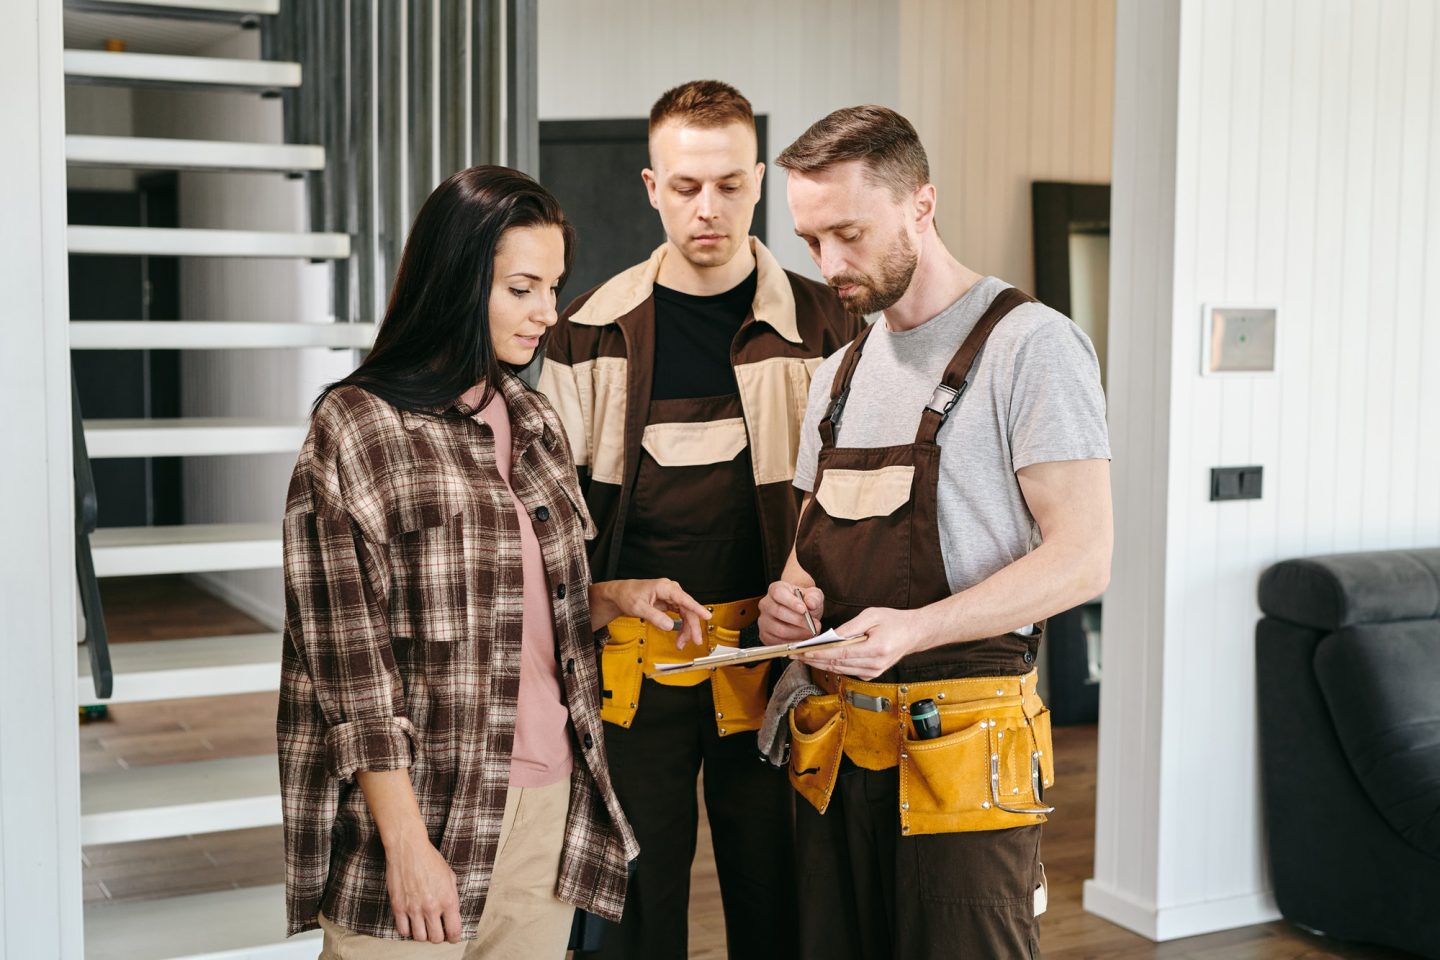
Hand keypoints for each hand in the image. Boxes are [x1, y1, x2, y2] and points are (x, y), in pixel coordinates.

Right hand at [383, 824, 461, 941]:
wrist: (408, 848)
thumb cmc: (430, 859)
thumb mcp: (450, 876)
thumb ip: (451, 897)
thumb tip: (452, 914)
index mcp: (448, 899)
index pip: (454, 930)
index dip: (454, 937)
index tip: (452, 936)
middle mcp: (431, 907)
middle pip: (436, 938)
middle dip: (438, 936)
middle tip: (437, 930)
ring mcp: (413, 908)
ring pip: (419, 937)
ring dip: (423, 934)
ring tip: (423, 926)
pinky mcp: (398, 906)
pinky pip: (403, 930)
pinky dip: (407, 930)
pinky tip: (411, 923)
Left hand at [592, 578, 711, 648]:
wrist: (620, 594)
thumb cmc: (628, 595)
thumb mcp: (639, 608)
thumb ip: (655, 617)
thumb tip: (670, 626)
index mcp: (665, 587)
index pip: (685, 599)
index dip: (697, 608)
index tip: (707, 616)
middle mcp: (671, 591)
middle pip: (688, 610)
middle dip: (691, 627)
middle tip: (695, 641)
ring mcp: (671, 597)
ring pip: (686, 614)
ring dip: (686, 630)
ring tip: (681, 643)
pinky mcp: (669, 603)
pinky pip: (680, 616)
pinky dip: (681, 627)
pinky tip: (679, 636)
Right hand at [758, 581, 824, 645]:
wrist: (800, 611)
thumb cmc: (804, 602)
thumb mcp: (813, 595)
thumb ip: (814, 597)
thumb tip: (811, 604)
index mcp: (775, 589)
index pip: (779, 594)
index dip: (791, 602)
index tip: (804, 610)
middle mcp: (766, 604)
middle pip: (779, 612)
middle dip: (799, 621)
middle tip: (815, 625)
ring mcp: (764, 620)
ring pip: (779, 630)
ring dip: (798, 634)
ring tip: (811, 633)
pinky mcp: (765, 635)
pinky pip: (777, 642)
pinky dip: (792, 643)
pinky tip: (802, 640)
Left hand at [798, 606, 930, 679]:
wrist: (913, 633)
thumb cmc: (893, 621)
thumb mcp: (871, 616)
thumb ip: (850, 628)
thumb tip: (829, 636)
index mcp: (876, 649)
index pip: (841, 654)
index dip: (820, 653)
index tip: (804, 651)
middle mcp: (874, 665)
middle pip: (837, 664)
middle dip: (814, 659)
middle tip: (795, 655)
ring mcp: (873, 672)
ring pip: (839, 669)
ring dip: (819, 663)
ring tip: (802, 657)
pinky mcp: (870, 674)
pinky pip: (846, 670)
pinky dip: (831, 665)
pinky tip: (819, 659)